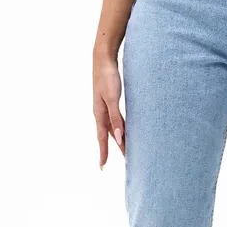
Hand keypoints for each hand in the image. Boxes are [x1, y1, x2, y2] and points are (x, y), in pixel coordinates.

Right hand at [93, 52, 124, 168]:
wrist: (103, 59)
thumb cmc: (107, 77)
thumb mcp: (112, 99)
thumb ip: (116, 119)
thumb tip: (119, 138)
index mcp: (99, 114)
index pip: (102, 138)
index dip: (104, 152)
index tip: (102, 167)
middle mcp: (101, 112)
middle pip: (108, 135)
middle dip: (116, 148)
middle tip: (125, 160)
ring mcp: (105, 105)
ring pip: (113, 127)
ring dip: (119, 138)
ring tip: (127, 148)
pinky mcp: (110, 99)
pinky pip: (116, 117)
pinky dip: (120, 126)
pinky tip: (125, 127)